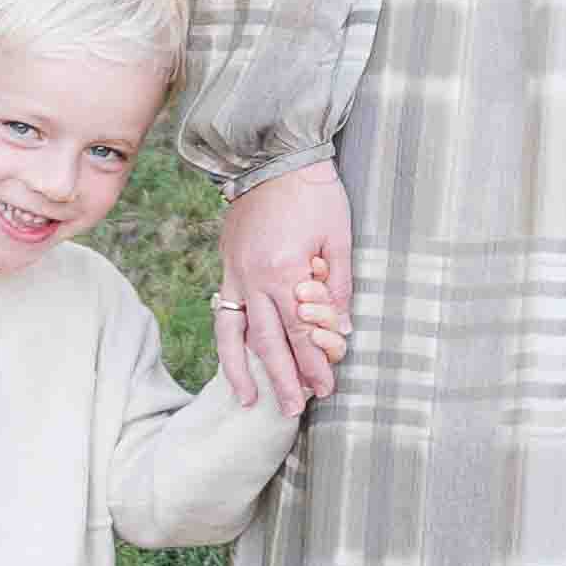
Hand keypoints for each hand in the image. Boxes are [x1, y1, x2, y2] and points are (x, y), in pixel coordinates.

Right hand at [219, 160, 351, 410]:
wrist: (274, 155)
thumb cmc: (313, 191)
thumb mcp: (338, 235)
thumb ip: (338, 285)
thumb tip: (342, 328)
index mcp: (286, 271)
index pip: (302, 332)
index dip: (315, 363)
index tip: (327, 387)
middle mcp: (255, 278)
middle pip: (270, 342)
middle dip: (284, 379)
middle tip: (294, 410)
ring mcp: (236, 273)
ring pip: (236, 334)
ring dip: (242, 370)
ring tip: (248, 401)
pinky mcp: (228, 265)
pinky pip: (224, 312)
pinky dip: (227, 341)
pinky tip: (233, 361)